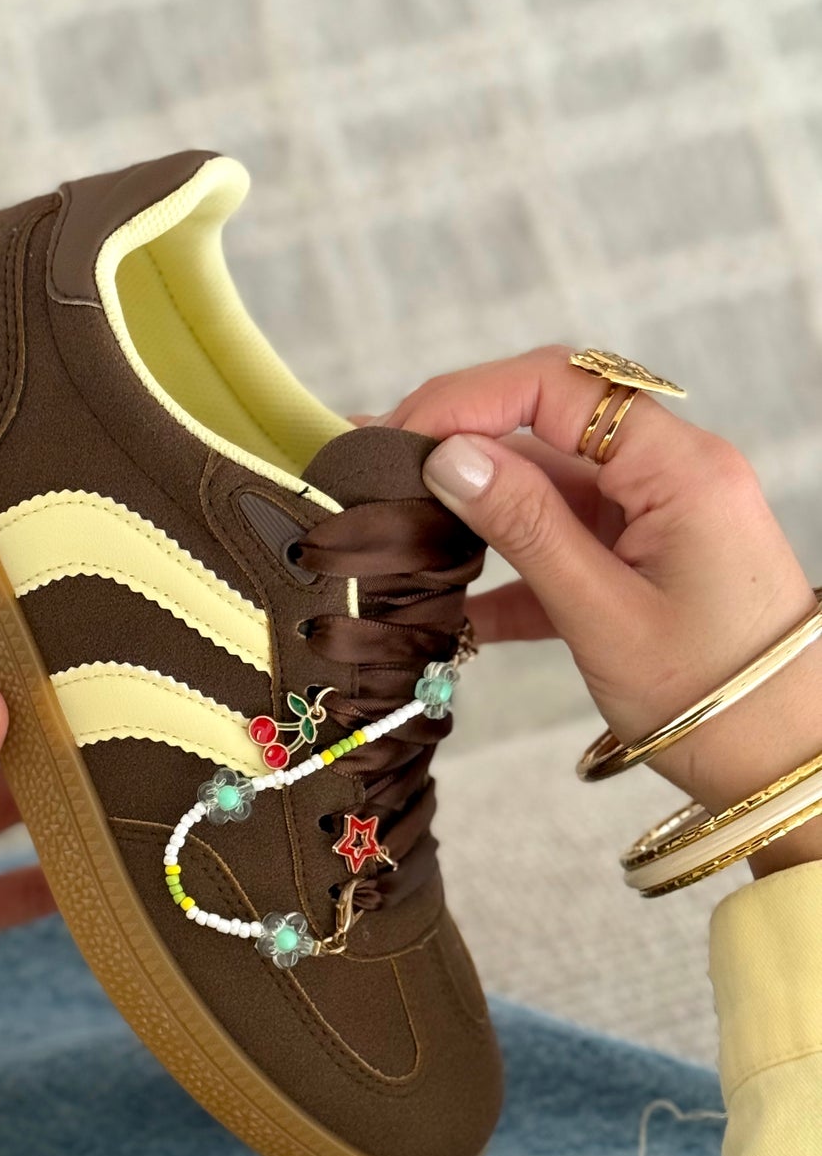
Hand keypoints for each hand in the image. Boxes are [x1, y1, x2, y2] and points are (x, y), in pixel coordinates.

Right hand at [384, 345, 821, 877]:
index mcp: (678, 468)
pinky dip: (507, 566)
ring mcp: (658, 519)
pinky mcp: (645, 564)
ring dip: (475, 504)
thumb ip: (525, 527)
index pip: (560, 386)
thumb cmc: (718, 700)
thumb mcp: (604, 615)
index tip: (397, 435)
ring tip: (394, 519)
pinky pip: (564, 542)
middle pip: (549, 424)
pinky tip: (450, 600)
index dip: (468, 398)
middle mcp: (671, 474)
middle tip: (376, 467)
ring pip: (549, 485)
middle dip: (459, 439)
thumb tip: (446, 457)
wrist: (790, 768)